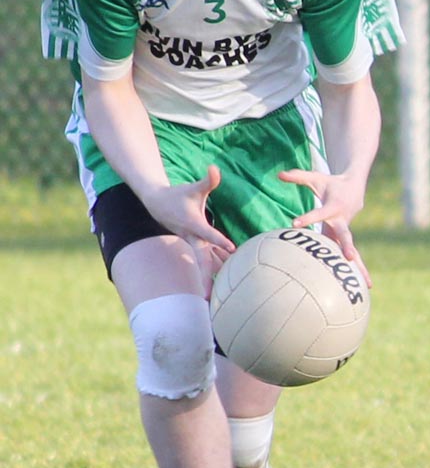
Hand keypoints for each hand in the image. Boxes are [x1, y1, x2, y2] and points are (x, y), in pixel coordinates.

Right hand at [145, 164, 234, 296]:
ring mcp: (194, 244)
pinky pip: (210, 259)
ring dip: (215, 279)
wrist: (158, 204)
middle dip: (207, 279)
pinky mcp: (197, 246)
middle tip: (210, 298)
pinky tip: (229, 280)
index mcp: (194, 224)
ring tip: (222, 299)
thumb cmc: (179, 195)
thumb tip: (215, 168)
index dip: (220, 240)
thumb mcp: (194, 187)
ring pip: (207, 263)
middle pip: (203, 261)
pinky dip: (218, 268)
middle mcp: (193, 238)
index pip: (209, 234)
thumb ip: (207, 180)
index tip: (232, 248)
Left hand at [278, 168, 370, 286]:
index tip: (294, 223)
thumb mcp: (314, 178)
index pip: (318, 214)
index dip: (307, 218)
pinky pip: (351, 256)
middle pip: (345, 236)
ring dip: (360, 267)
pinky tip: (364, 286)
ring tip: (367, 284)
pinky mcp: (345, 239)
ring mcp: (345, 231)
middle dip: (347, 246)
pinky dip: (358, 270)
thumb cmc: (330, 185)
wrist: (354, 189)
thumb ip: (297, 177)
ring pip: (352, 251)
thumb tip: (279, 174)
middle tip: (348, 257)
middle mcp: (341, 221)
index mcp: (332, 208)